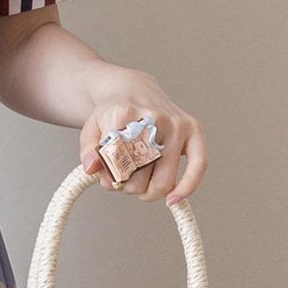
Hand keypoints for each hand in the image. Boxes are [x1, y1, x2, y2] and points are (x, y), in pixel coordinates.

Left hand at [80, 86, 207, 204]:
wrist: (134, 90)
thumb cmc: (115, 113)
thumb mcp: (92, 128)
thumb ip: (88, 150)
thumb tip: (92, 167)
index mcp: (124, 115)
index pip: (116, 164)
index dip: (111, 178)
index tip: (108, 177)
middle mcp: (153, 117)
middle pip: (140, 177)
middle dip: (129, 187)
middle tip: (124, 180)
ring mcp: (176, 123)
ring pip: (164, 180)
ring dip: (150, 192)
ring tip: (140, 182)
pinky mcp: (193, 129)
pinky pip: (199, 164)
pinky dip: (187, 186)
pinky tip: (174, 198)